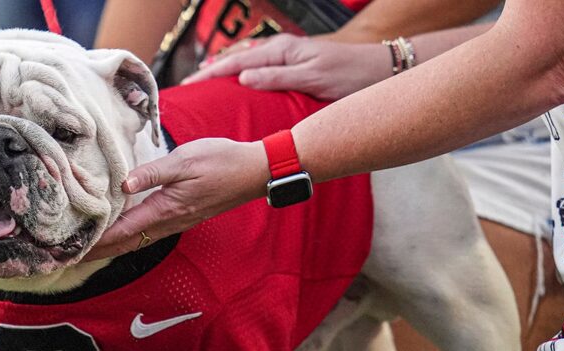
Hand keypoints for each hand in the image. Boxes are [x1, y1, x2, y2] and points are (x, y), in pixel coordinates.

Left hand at [85, 138, 269, 259]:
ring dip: (111, 246)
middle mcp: (168, 222)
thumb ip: (152, 173)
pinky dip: (127, 237)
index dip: (96, 242)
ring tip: (86, 249)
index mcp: (164, 209)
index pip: (122, 231)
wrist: (253, 172)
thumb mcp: (185, 160)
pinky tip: (119, 232)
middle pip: (125, 243)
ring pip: (135, 241)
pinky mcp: (181, 216)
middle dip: (97, 252)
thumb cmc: (220, 162)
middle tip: (68, 258)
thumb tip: (123, 185)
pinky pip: (147, 233)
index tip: (72, 250)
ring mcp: (175, 222)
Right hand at [183, 33, 390, 100]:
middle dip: (209, 72)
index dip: (210, 74)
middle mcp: (279, 50)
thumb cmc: (348, 75)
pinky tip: (232, 81)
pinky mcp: (291, 64)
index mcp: (281, 50)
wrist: (378, 69)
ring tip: (201, 86)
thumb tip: (242, 78)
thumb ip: (277, 77)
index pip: (236, 62)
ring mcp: (285, 56)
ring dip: (222, 72)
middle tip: (186, 88)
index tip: (188, 86)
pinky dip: (239, 72)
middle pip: (235, 59)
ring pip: (244, 62)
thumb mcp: (312, 78)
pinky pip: (256, 67)